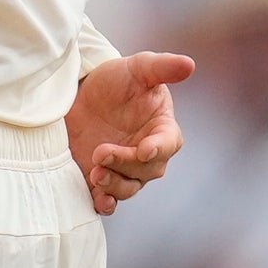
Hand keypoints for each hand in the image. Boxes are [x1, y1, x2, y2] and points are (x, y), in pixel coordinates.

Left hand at [67, 50, 194, 214]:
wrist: (79, 93)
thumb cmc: (116, 80)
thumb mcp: (137, 68)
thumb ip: (161, 67)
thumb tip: (188, 64)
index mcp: (162, 129)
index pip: (168, 144)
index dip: (159, 148)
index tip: (144, 149)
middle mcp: (147, 154)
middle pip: (146, 169)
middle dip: (125, 164)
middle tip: (101, 152)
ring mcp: (124, 169)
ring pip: (128, 187)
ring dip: (114, 185)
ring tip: (96, 173)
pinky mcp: (101, 178)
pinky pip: (108, 199)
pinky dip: (105, 203)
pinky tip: (98, 201)